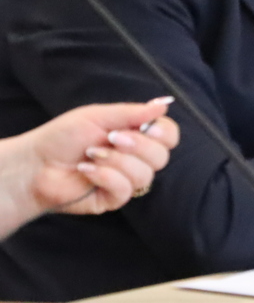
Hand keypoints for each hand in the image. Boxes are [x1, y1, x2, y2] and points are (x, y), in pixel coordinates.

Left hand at [0, 99, 178, 236]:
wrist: (34, 164)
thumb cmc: (62, 137)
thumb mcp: (97, 116)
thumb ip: (132, 112)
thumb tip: (165, 103)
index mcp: (135, 136)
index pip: (169, 136)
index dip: (163, 133)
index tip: (146, 128)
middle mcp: (135, 158)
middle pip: (162, 156)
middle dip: (137, 146)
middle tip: (111, 139)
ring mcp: (125, 180)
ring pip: (145, 174)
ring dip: (117, 161)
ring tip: (91, 155)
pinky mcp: (112, 199)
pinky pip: (125, 190)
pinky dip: (105, 176)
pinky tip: (87, 171)